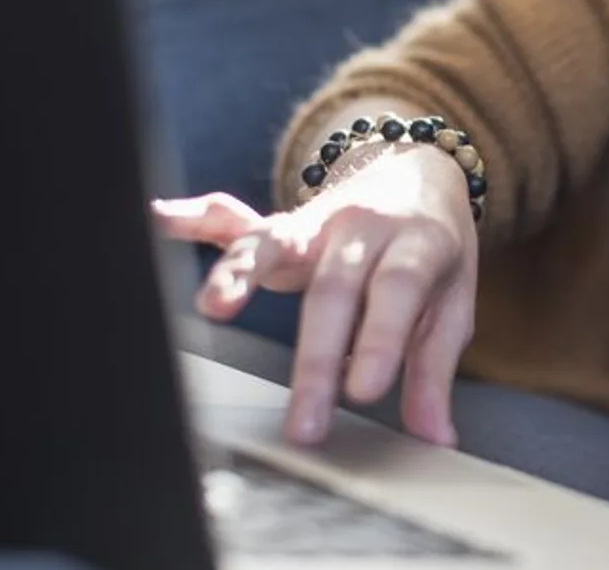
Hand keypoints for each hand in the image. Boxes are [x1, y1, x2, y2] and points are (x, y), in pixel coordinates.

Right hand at [153, 144, 476, 447]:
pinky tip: (158, 218)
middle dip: (316, 358)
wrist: (417, 172)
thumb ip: (433, 367)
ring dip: (240, 273)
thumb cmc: (431, 250)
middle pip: (333, 288)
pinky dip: (193, 219)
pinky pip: (230, 218)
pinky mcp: (278, 227)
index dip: (381, 337)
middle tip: (305, 423)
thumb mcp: (451, 301)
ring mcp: (314, 222)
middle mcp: (361, 227)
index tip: (364, 392)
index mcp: (416, 241)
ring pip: (274, 242)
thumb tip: (433, 436)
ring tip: (213, 305)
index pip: (397, 287)